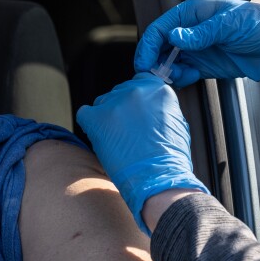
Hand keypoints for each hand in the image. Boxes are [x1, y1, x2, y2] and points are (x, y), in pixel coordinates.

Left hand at [76, 73, 208, 234]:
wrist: (159, 178)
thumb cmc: (170, 158)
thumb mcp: (174, 123)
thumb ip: (158, 108)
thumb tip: (147, 108)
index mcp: (157, 89)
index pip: (139, 82)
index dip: (136, 100)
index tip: (136, 113)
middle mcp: (136, 90)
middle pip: (119, 92)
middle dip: (122, 110)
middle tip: (127, 132)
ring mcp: (115, 103)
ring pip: (102, 103)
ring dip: (107, 118)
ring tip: (116, 140)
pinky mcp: (98, 118)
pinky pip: (85, 114)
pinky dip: (90, 125)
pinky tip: (99, 137)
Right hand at [134, 0, 259, 87]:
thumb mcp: (230, 25)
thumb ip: (200, 33)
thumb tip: (174, 38)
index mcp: (193, 12)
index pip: (162, 28)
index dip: (149, 46)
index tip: (144, 63)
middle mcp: (192, 29)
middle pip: (161, 46)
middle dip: (155, 61)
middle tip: (154, 76)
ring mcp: (197, 48)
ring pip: (170, 61)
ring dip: (168, 71)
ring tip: (176, 77)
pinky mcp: (205, 64)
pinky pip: (183, 72)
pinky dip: (181, 78)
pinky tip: (189, 78)